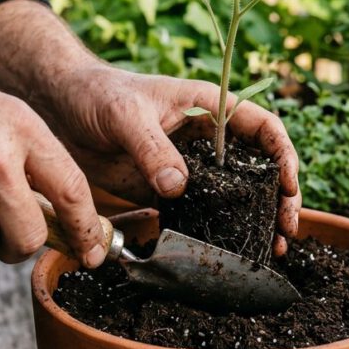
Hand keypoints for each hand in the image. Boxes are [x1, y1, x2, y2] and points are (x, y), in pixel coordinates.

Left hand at [49, 66, 300, 255]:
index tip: (288, 185)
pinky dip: (217, 232)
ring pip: (235, 194)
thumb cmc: (97, 94)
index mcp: (208, 107)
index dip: (283, 154)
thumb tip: (177, 188)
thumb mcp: (125, 114)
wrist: (60, 108)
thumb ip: (152, 148)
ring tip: (270, 250)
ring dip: (254, 220)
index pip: (262, 126)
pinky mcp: (166, 191)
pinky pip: (199, 213)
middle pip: (258, 167)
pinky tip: (227, 253)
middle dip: (279, 197)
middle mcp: (206, 138)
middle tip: (285, 230)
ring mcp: (188, 167)